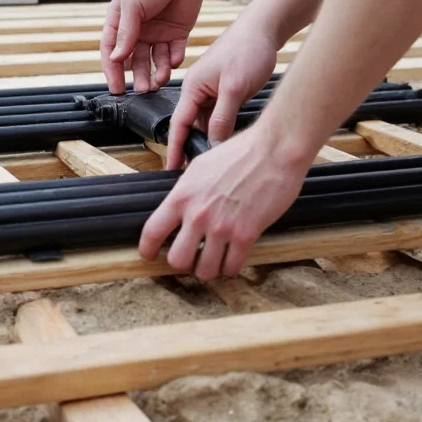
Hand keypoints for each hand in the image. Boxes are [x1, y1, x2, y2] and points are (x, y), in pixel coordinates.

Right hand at [100, 0, 206, 94]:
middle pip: (135, 61)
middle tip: (143, 90)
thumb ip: (126, 33)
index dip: (113, 72)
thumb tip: (115, 59)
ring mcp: (158, 34)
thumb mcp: (132, 5)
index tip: (117, 90)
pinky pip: (174, 52)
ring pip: (155, 60)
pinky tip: (174, 61)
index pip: (112, 53)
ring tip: (159, 81)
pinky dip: (174, 59)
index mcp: (120, 23)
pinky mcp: (177, 33)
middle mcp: (138, 32)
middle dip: (138, 77)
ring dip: (157, 72)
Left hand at [138, 122, 310, 280]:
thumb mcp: (199, 167)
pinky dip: (230, 268)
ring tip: (212, 261)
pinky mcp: (247, 235)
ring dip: (207, 269)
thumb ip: (185, 190)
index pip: (152, 232)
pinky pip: (231, 267)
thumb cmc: (239, 153)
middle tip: (191, 257)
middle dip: (183, 262)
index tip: (150, 255)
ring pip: (205, 271)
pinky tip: (231, 260)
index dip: (147, 249)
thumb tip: (176, 205)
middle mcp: (198, 215)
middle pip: (177, 260)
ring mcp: (222, 227)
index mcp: (181, 197)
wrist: (274, 150)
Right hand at [166, 18, 279, 169]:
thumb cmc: (248, 49)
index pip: (178, 124)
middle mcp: (197, 90)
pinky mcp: (224, 91)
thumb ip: (222, 118)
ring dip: (209, 139)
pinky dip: (221, 129)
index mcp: (192, 87)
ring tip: (215, 161)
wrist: (265, 28)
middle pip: (190, 126)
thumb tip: (213, 144)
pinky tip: (229, 142)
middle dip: (191, 147)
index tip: (172, 168)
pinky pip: (218, 116)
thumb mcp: (235, 88)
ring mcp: (210, 91)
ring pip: (205, 122)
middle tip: (196, 172)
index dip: (174, 148)